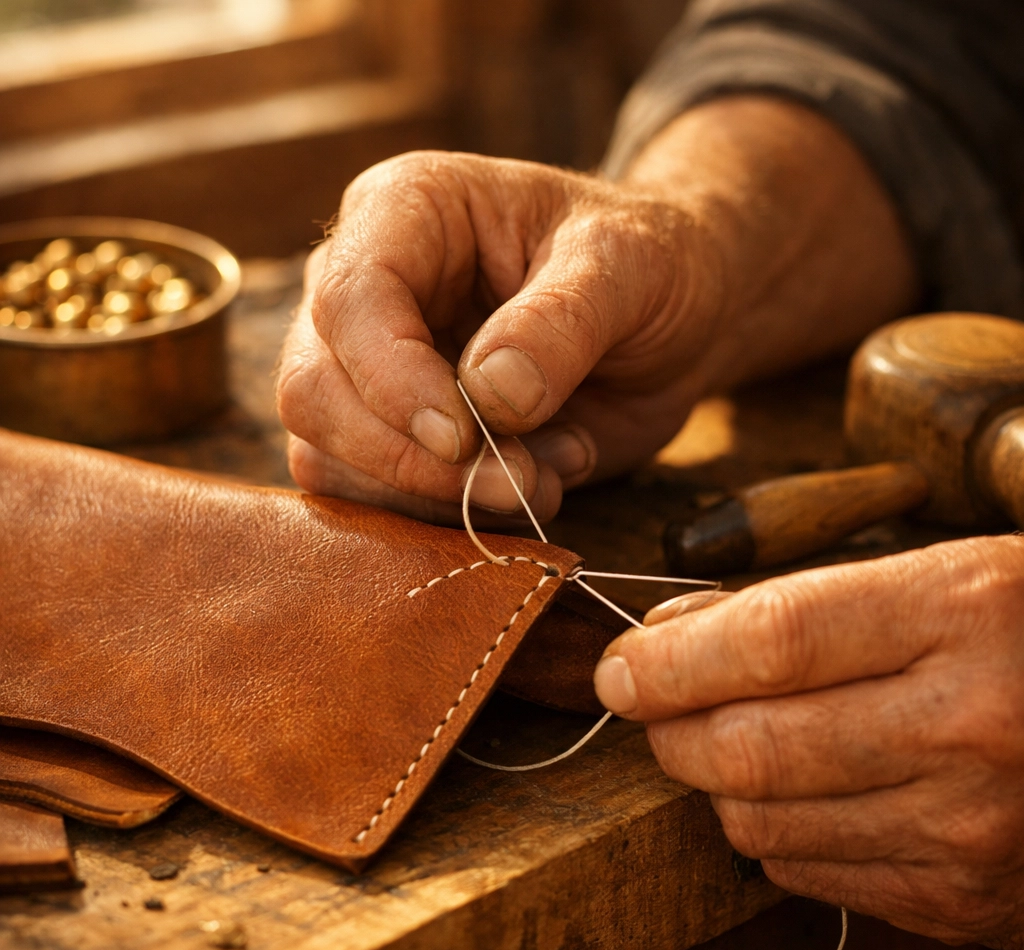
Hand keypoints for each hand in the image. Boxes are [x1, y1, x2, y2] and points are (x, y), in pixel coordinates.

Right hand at [276, 99, 916, 522]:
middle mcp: (367, 292)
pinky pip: (376, 500)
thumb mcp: (626, 268)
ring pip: (332, 460)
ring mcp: (372, 372)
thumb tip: (490, 397)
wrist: (671, 319)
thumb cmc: (647, 264)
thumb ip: (559, 324)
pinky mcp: (396, 438)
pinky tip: (531, 482)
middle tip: (517, 480)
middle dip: (410, 461)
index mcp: (406, 214)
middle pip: (313, 393)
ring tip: (545, 472)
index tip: (466, 439)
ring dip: (438, 497)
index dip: (392, 382)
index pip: (350, 300)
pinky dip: (449, 516)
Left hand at [594, 536, 1023, 949]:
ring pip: (759, 822)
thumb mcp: (935, 576)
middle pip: (748, 746)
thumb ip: (795, 604)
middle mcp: (972, 726)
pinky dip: (772, 829)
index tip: (621, 667)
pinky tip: (802, 790)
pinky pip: (804, 873)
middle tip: (655, 703)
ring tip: (734, 737)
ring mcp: (970, 828)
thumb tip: (665, 637)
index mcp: (963, 612)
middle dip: (669, 728)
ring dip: (715, 780)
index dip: (670, 660)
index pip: (770, 642)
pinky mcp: (963, 900)